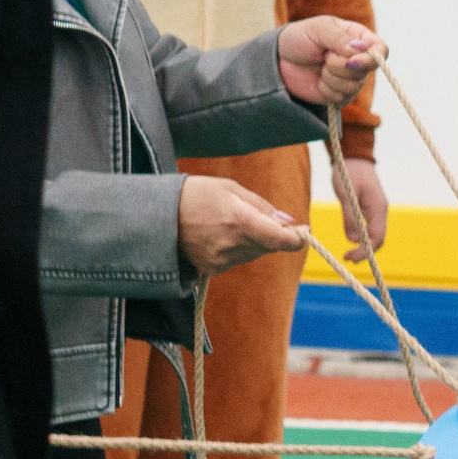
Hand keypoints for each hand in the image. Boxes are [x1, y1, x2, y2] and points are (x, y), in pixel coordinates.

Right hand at [178, 175, 304, 276]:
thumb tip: (289, 221)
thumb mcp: (229, 189)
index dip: (297, 238)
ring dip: (252, 241)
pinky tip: (218, 234)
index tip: (303, 232)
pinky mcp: (211, 269)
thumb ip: (261, 206)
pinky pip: (236, 260)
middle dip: (271, 233)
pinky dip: (236, 248)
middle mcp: (233, 245)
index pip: (282, 240)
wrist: (154, 216)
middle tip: (260, 217)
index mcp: (240, 222)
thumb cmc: (193, 194)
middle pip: (269, 246)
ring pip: (253, 253)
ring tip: (228, 222)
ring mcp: (221, 260)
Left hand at [279, 16, 386, 106]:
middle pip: (366, 71)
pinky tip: (318, 80)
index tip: (351, 62)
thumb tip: (360, 49)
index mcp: (359, 38)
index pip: (381, 50)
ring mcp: (351, 79)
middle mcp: (359, 59)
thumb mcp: (318, 29)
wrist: (279, 60)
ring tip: (320, 66)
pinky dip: (326, 90)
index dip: (370, 59)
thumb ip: (340, 38)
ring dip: (331, 78)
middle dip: (339, 66)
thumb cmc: (299, 38)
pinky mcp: (340, 95)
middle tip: (323, 56)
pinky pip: (342, 98)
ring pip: (353, 87)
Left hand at [333, 156, 388, 261]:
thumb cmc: (349, 172)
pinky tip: (352, 241)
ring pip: (374, 235)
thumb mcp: (345, 193)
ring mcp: (376, 211)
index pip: (377, 236)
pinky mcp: (370, 210)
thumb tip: (352, 239)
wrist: (354, 158)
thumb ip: (349, 215)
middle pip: (378, 239)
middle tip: (347, 258)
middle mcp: (381, 211)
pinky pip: (369, 228)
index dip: (365, 250)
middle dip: (365, 252)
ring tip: (348, 254)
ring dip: (363, 246)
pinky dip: (362, 238)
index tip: (349, 256)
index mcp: (378, 207)